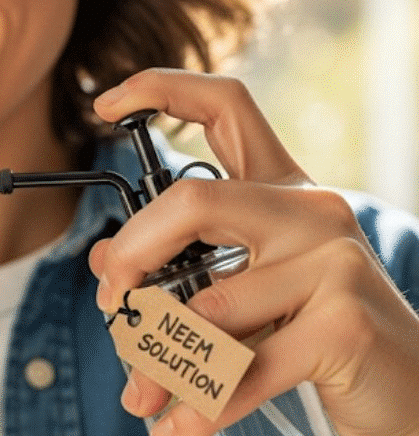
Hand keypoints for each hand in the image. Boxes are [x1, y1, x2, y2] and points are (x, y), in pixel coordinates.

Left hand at [88, 68, 418, 435]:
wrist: (409, 395)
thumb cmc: (314, 334)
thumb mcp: (243, 293)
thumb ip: (180, 271)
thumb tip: (106, 264)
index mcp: (283, 189)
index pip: (225, 106)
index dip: (160, 89)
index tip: (102, 103)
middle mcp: (312, 209)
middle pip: (193, 203)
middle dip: (134, 254)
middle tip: (111, 302)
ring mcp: (335, 262)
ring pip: (209, 306)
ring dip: (164, 360)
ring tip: (146, 395)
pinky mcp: (345, 323)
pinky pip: (243, 366)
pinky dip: (203, 403)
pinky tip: (181, 426)